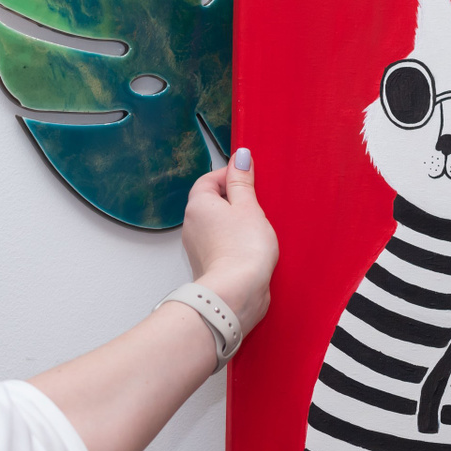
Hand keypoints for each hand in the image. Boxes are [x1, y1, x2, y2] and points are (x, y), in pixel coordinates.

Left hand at [182, 147, 277, 332]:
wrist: (236, 294)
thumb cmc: (243, 249)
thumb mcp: (248, 206)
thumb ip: (242, 181)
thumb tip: (240, 157)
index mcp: (198, 204)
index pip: (210, 179)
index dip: (231, 176)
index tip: (251, 182)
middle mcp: (192, 225)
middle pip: (213, 202)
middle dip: (236, 202)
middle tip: (257, 207)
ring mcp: (198, 247)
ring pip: (218, 225)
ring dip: (237, 224)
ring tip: (257, 231)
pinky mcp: (209, 265)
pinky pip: (221, 244)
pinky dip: (235, 243)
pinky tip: (252, 250)